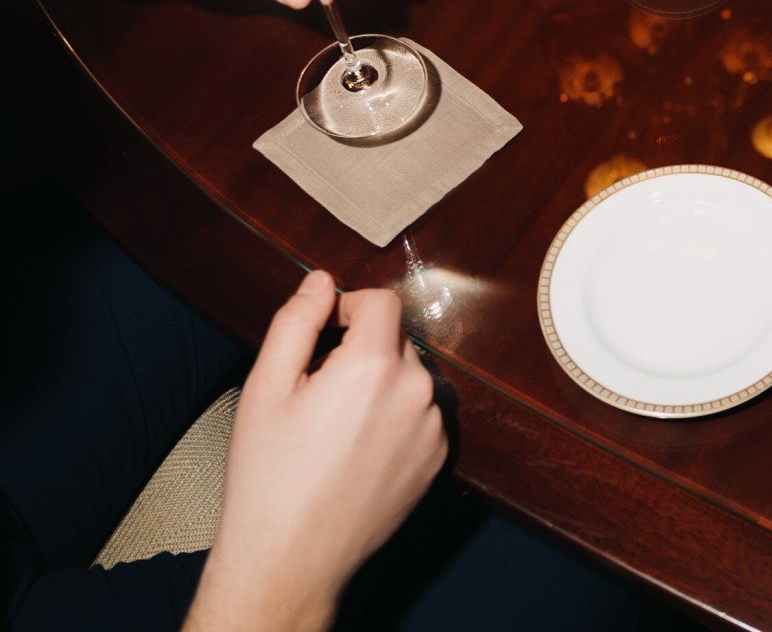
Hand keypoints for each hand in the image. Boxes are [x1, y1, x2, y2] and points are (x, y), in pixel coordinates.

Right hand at [187, 272, 445, 631]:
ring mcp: (434, 427)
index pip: (382, 301)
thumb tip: (320, 280)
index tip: (323, 332)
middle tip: (316, 391)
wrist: (293, 557)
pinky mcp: (440, 457)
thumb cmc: (270, 476)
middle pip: (396, 340)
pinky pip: (422, 415)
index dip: (348, 307)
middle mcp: (417, 391)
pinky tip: (358, 450)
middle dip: (360, 350)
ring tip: (335, 427)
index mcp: (373, 367)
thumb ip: (296, 322)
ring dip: (381, 384)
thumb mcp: (266, 388)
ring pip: (410, 377)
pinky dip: (396, 418)